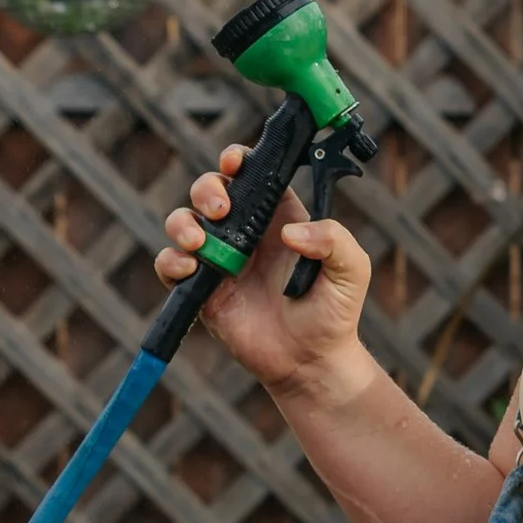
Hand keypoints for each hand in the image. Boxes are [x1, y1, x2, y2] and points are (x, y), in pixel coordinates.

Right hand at [153, 149, 375, 403]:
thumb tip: (290, 232)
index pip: (251, 173)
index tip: (234, 164)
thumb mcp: (352, 270)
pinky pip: (171, 265)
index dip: (236, 160)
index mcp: (278, 215)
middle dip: (206, 189)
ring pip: (183, 222)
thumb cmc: (334, 313)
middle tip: (221, 211)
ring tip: (199, 244)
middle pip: (209, 190)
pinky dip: (170, 261)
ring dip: (183, 223)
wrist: (310, 362)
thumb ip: (333, 239)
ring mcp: (220, 260)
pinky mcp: (203, 290)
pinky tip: (190, 269)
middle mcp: (245, 232)